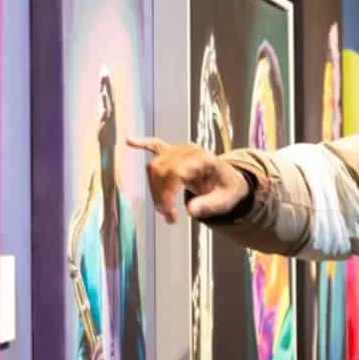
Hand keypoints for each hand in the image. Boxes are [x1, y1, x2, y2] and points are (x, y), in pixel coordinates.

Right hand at [127, 137, 249, 222]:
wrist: (230, 180)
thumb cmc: (227, 190)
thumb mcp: (225, 201)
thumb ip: (209, 205)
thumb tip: (191, 211)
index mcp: (204, 160)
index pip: (176, 173)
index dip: (168, 195)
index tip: (170, 215)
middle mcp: (189, 151)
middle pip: (162, 170)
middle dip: (160, 196)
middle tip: (169, 217)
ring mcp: (179, 150)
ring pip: (154, 166)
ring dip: (153, 188)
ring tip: (163, 209)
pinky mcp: (172, 151)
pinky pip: (155, 145)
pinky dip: (142, 144)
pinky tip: (129, 141)